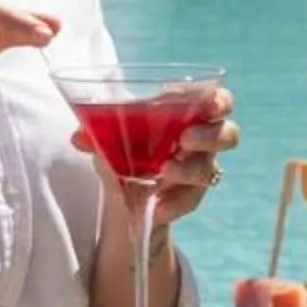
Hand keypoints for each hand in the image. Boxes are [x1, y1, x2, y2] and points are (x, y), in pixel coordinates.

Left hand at [77, 85, 236, 228]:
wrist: (126, 193)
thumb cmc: (126, 148)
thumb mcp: (110, 139)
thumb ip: (96, 133)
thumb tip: (78, 137)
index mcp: (189, 113)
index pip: (218, 100)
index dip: (217, 100)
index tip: (205, 103)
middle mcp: (202, 141)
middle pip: (228, 134)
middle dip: (210, 135)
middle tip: (184, 139)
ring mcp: (199, 171)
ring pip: (210, 169)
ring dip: (189, 170)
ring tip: (164, 173)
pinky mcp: (191, 198)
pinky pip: (190, 200)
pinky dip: (172, 203)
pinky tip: (156, 206)